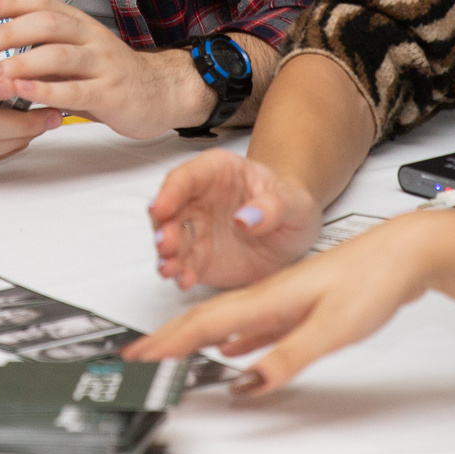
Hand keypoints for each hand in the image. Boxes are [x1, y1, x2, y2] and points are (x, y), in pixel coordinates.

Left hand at [0, 0, 207, 139]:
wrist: (160, 93)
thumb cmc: (108, 74)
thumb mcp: (76, 51)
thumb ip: (41, 47)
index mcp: (78, 23)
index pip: (41, 1)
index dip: (9, 2)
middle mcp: (90, 37)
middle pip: (46, 24)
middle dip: (8, 31)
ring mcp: (103, 64)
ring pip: (59, 55)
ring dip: (20, 63)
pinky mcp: (111, 93)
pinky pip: (76, 90)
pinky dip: (46, 91)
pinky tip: (23, 94)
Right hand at [123, 210, 454, 395]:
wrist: (408, 252)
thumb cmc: (375, 279)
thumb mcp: (333, 326)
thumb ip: (290, 354)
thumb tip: (247, 383)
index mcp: (269, 298)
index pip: (206, 324)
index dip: (169, 344)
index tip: (139, 359)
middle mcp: (270, 296)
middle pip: (207, 320)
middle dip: (169, 339)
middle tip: (138, 358)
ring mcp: (285, 301)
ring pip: (227, 322)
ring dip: (195, 339)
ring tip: (171, 354)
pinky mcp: (303, 307)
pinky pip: (255, 327)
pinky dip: (235, 340)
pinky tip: (233, 351)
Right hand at [147, 149, 321, 288]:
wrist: (293, 233)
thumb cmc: (290, 205)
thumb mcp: (294, 202)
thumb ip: (273, 206)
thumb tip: (244, 219)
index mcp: (217, 172)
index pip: (186, 177)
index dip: (170, 192)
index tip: (160, 208)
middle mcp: (198, 199)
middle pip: (169, 210)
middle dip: (163, 227)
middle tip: (165, 244)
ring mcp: (196, 231)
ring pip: (171, 240)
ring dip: (166, 254)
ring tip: (169, 268)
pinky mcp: (199, 259)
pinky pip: (184, 266)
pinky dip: (180, 274)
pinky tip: (184, 281)